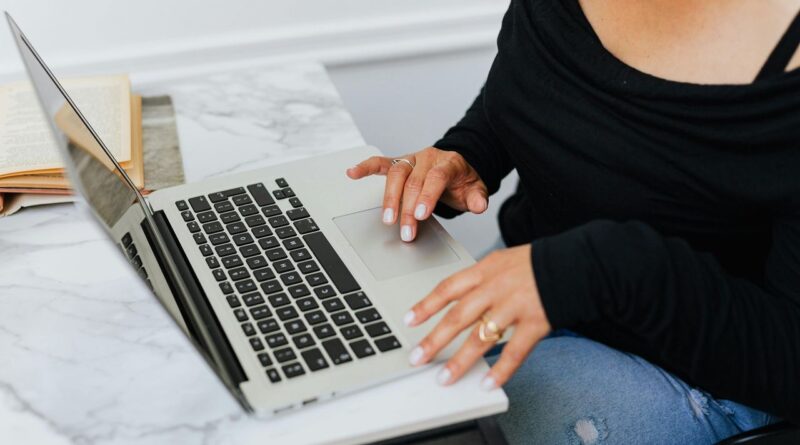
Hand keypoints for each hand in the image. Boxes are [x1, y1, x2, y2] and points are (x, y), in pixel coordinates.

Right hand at [346, 147, 487, 241]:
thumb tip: (479, 205)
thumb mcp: (475, 190)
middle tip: (406, 231)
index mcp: (448, 162)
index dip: (427, 196)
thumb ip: (477, 198)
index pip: (435, 177)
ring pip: (396, 174)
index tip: (420, 215)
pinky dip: (366, 167)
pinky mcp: (398, 163)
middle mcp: (428, 158)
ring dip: (389, 198)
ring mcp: (411, 159)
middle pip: (414, 181)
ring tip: (388, 219)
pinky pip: (380, 163)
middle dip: (408, 208)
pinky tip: (352, 173)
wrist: (456, 170)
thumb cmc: (462, 183)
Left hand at [404, 244, 550, 388]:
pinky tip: (487, 382)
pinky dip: (500, 369)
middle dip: (434, 340)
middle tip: (417, 357)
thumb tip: (457, 299)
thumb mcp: (502, 261)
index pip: (448, 288)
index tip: (409, 320)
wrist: (575, 262)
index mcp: (485, 271)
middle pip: (458, 316)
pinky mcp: (535, 322)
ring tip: (445, 377)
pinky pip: (514, 351)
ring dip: (460, 360)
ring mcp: (515, 306)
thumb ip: (481, 280)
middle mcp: (496, 288)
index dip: (426, 305)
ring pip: (481, 337)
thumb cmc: (536, 263)